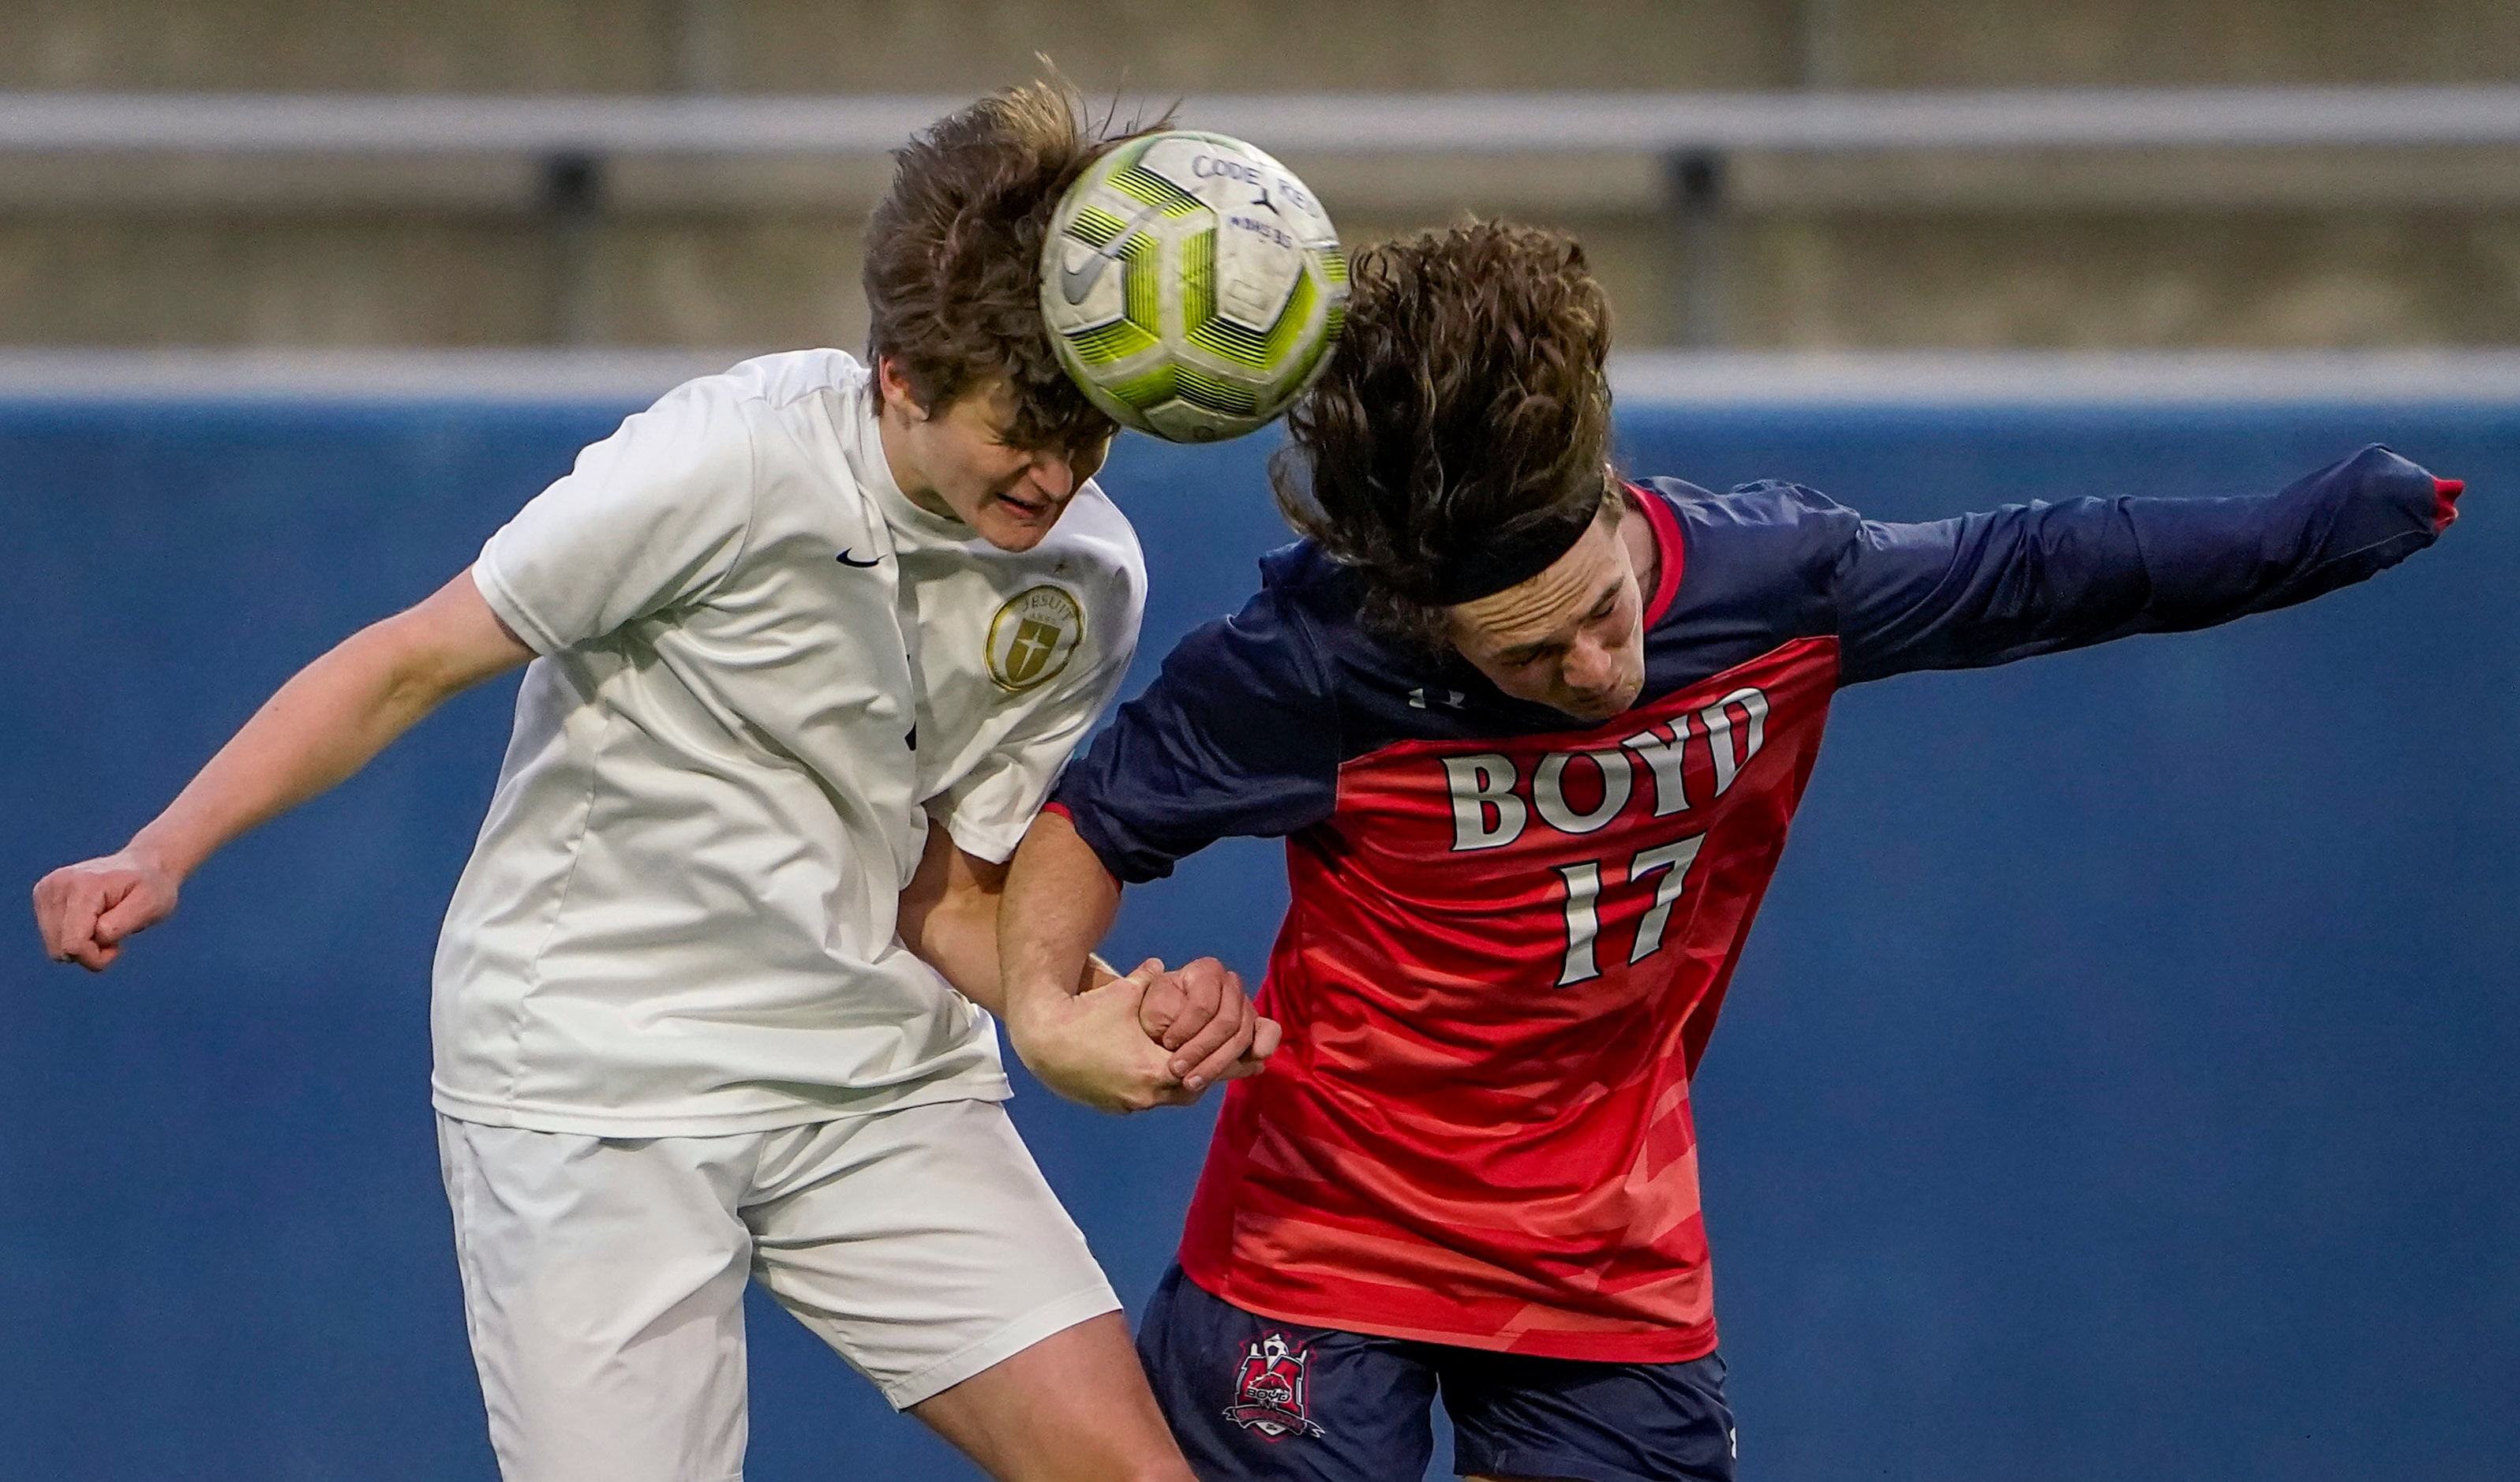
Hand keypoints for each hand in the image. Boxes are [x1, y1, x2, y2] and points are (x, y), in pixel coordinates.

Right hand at [32, 848, 178, 971]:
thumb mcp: (151, 906)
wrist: (143, 865)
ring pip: (55, 947)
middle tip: (113, 932)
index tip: (117, 947)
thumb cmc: (151, 887)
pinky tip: (92, 920)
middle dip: (90, 952)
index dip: (96, 957)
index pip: (74, 945)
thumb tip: (95, 936)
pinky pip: (53, 938)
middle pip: (60, 949)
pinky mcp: (42, 896)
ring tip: (104, 923)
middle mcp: (56, 885)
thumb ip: (121, 924)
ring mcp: (46, 889)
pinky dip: (74, 937)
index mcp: (83, 887)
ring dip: (82, 945)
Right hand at [1011, 959, 1195, 1114]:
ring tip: (1165, 1056)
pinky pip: (1138, 1099)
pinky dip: (1144, 1086)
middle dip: (1193, 1072)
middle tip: (1191, 1051)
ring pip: (1161, 1098)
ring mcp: (1125, 1104)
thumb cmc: (1086, 1014)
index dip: (1206, 1054)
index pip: (1200, 1069)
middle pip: (1186, 1092)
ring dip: (1167, 1081)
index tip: (1207, 1041)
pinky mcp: (1108, 1106)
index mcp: (1154, 1070)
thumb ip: (1148, 978)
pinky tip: (1137, 1064)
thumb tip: (1159, 963)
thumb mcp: (1123, 992)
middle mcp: (1143, 1095)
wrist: (1041, 1038)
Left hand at [1137, 957, 1280, 1092]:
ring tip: (1192, 1082)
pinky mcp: (1256, 1028)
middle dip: (1201, 1050)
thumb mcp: (1148, 1008)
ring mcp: (1246, 1005)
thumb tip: (1168, 999)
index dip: (1186, 1028)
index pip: (1205, 1003)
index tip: (1166, 1043)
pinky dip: (1265, 1045)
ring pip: (1242, 1036)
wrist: (1161, 1030)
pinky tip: (1255, 1058)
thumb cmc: (1154, 1014)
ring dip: (1218, 1063)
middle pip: (1227, 1022)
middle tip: (1177, 1070)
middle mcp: (1231, 984)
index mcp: (1206, 971)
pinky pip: (1270, 1032)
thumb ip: (1163, 1010)